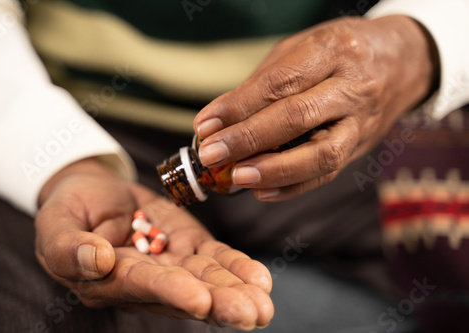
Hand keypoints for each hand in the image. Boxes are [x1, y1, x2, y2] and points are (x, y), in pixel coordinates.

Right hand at [35, 158, 272, 329]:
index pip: (144, 287)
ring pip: (208, 279)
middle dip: (220, 303)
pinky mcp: (188, 244)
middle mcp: (147, 279)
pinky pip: (215, 258)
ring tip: (264, 301)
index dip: (171, 293)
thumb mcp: (56, 226)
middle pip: (186, 293)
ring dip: (237, 290)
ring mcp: (171, 262)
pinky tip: (260, 278)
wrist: (93, 192)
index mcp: (112, 281)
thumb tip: (96, 260)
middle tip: (251, 314)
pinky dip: (237, 266)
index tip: (199, 300)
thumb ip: (68, 247)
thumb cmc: (68, 211)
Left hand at [193, 15, 438, 200]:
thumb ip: (263, 83)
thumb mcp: (301, 49)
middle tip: (211, 154)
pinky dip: (293, 187)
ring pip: (320, 155)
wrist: (401, 62)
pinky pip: (328, 174)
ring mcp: (361, 122)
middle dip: (249, 140)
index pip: (279, 84)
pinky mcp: (360, 147)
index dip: (239, 107)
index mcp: (332, 52)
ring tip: (237, 177)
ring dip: (273, 171)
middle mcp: (352, 87)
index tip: (206, 125)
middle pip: (298, 118)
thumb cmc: (339, 52)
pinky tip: (262, 192)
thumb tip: (219, 121)